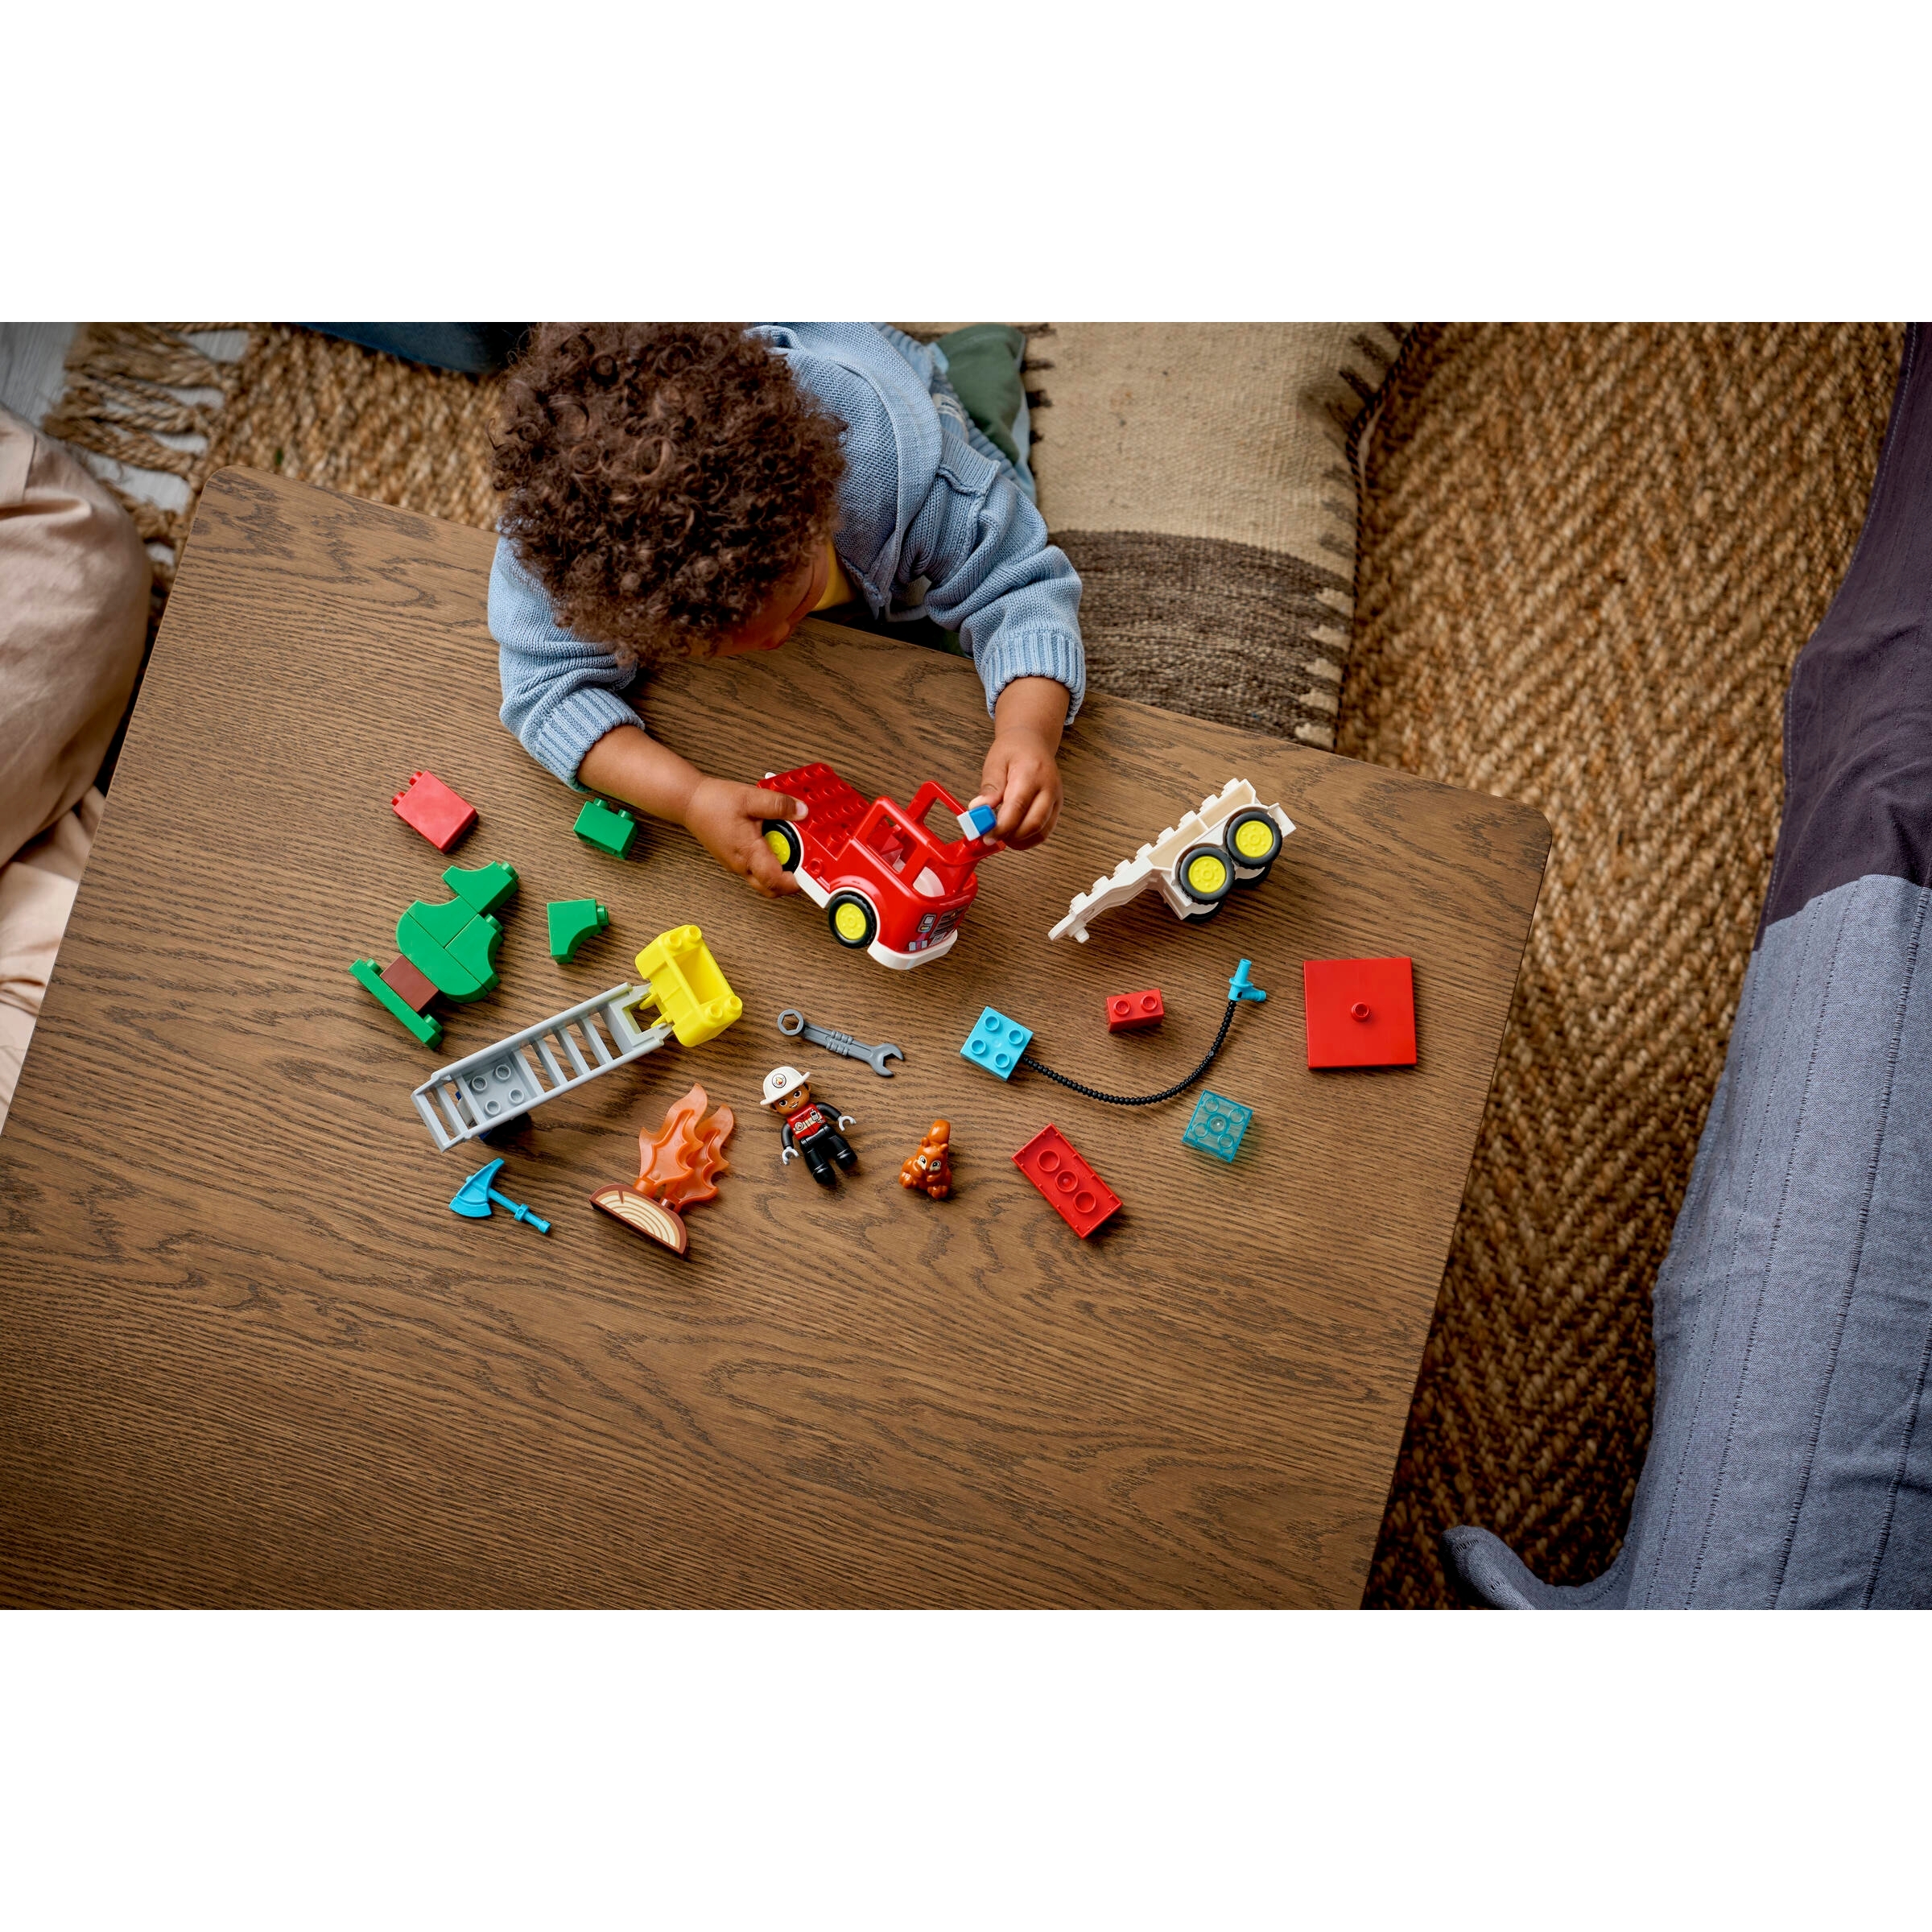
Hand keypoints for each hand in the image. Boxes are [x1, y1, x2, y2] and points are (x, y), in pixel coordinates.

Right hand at [682, 777, 806, 896]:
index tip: (810, 873)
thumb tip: (801, 812)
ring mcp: (736, 865)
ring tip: (791, 848)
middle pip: (771, 889)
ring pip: (763, 880)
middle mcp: (741, 865)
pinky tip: (773, 842)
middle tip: (805, 863)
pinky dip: (769, 862)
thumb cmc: (713, 802)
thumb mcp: (751, 797)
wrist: (689, 803)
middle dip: (791, 882)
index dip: (796, 882)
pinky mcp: (734, 859)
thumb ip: (779, 805)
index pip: (775, 881)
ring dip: (780, 871)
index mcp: (747, 853)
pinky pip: (755, 869)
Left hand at [977, 723, 1063, 850]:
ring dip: (1019, 841)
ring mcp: (1056, 799)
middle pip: (1033, 824)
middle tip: (990, 837)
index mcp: (1032, 773)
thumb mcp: (995, 762)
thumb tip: (978, 810)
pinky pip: (1045, 832)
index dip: (1001, 826)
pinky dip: (1028, 839)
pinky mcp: (1057, 807)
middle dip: (1009, 836)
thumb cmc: (1014, 750)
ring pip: (1041, 832)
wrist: (1033, 742)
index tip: (985, 835)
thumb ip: (989, 788)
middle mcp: (1049, 787)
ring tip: (1001, 835)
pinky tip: (1013, 835)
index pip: (1017, 807)